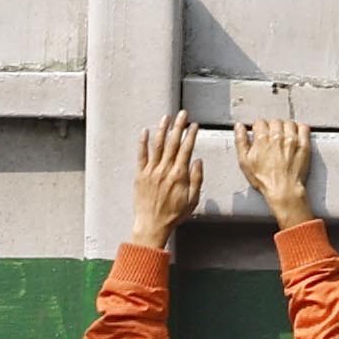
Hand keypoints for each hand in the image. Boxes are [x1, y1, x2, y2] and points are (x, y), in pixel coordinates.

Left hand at [131, 113, 203, 244]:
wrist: (152, 224)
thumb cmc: (174, 215)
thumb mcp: (193, 200)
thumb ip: (197, 179)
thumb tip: (198, 161)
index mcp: (179, 175)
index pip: (187, 149)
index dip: (191, 135)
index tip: (194, 125)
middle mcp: (165, 170)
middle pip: (173, 143)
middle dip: (179, 126)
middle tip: (183, 114)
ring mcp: (151, 171)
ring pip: (158, 145)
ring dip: (162, 129)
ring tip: (167, 117)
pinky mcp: (140, 175)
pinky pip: (141, 155)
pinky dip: (143, 142)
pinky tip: (145, 131)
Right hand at [235, 118, 315, 218]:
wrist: (283, 191)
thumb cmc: (264, 180)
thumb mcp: (244, 162)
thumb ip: (240, 141)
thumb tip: (239, 126)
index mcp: (262, 139)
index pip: (260, 122)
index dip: (259, 128)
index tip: (260, 134)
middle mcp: (277, 136)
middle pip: (275, 121)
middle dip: (272, 127)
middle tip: (272, 138)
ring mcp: (292, 140)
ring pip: (289, 123)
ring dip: (285, 127)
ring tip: (284, 137)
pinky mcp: (304, 145)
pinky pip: (304, 128)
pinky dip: (300, 128)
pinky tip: (296, 135)